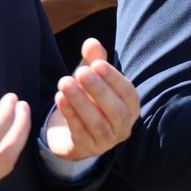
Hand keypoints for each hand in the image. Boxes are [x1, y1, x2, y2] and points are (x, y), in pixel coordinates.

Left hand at [46, 38, 140, 160]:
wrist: (72, 133)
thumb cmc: (89, 100)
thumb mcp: (92, 78)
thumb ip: (94, 60)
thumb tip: (91, 42)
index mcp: (130, 108)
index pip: (129, 94)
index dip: (114, 79)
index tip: (97, 64)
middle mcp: (123, 127)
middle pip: (115, 111)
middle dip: (98, 90)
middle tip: (80, 72)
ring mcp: (105, 142)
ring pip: (96, 123)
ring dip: (80, 102)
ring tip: (64, 82)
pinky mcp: (85, 148)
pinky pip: (79, 132)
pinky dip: (70, 114)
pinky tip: (59, 98)